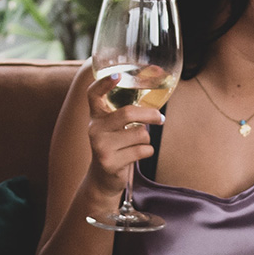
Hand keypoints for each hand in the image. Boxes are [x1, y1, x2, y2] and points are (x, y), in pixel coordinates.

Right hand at [82, 69, 161, 192]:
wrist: (102, 179)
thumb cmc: (115, 147)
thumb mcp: (113, 128)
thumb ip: (125, 113)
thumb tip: (156, 92)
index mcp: (96, 116)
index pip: (93, 94)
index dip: (104, 83)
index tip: (118, 75)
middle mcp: (94, 129)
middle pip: (128, 113)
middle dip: (150, 115)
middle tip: (160, 118)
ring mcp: (100, 147)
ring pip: (140, 134)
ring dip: (147, 139)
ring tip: (138, 144)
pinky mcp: (110, 162)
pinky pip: (142, 151)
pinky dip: (147, 152)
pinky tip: (136, 155)